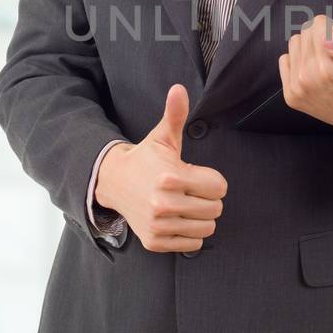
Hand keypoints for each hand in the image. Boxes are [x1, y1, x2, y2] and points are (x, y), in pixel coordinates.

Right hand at [94, 84, 226, 252]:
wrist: (114, 183)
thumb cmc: (146, 159)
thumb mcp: (162, 137)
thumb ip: (175, 115)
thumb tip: (179, 89)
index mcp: (170, 177)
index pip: (219, 187)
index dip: (213, 180)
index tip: (197, 176)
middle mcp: (163, 203)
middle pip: (216, 209)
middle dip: (209, 199)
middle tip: (191, 190)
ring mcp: (158, 225)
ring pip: (207, 228)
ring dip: (201, 217)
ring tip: (185, 204)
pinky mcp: (155, 241)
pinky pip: (194, 243)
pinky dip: (190, 233)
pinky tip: (177, 218)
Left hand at [279, 14, 332, 148]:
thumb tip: (331, 37)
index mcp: (327, 69)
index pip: (319, 24)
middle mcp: (307, 79)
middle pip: (307, 32)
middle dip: (325, 37)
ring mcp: (297, 89)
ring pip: (295, 43)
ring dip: (312, 48)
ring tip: (331, 63)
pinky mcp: (292, 95)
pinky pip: (285, 60)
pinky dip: (300, 61)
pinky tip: (317, 71)